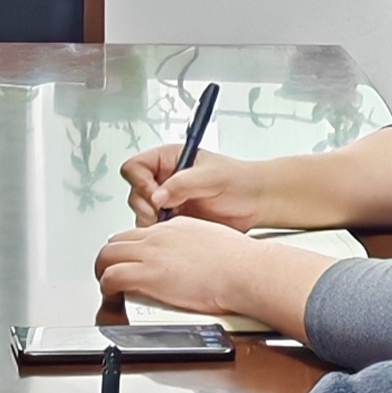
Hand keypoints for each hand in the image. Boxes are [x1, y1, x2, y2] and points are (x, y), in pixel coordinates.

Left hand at [97, 217, 334, 336]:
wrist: (244, 269)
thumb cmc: (239, 261)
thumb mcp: (213, 241)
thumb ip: (197, 246)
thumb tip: (197, 259)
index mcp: (175, 227)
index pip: (141, 233)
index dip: (131, 248)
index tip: (132, 259)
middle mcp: (158, 236)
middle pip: (117, 241)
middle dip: (110, 257)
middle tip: (111, 270)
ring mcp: (150, 254)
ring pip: (107, 256)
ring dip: (103, 271)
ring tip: (107, 284)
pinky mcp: (147, 274)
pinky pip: (112, 277)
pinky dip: (106, 286)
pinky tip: (111, 294)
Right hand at [120, 146, 273, 228]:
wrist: (256, 203)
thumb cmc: (240, 181)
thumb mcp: (211, 175)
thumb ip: (183, 183)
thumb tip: (157, 195)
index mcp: (168, 160)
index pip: (135, 167)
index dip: (140, 181)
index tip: (156, 194)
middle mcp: (163, 180)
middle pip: (134, 192)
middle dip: (146, 206)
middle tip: (164, 213)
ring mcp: (167, 201)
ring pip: (141, 212)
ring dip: (153, 220)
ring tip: (174, 222)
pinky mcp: (172, 220)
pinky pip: (154, 228)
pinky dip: (161, 232)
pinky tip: (178, 230)